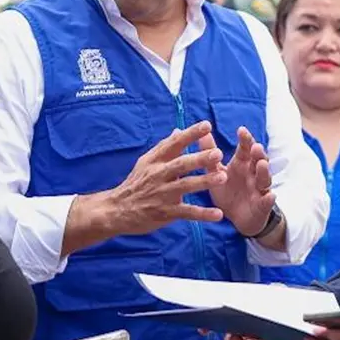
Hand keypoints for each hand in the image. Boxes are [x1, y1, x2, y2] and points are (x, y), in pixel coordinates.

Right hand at [108, 121, 227, 235]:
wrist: (117, 210)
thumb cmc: (136, 183)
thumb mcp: (146, 162)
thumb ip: (165, 147)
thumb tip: (179, 129)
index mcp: (156, 160)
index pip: (174, 144)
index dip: (190, 134)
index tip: (207, 125)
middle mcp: (159, 174)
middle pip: (181, 164)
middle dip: (200, 159)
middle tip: (218, 153)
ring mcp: (162, 194)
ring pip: (185, 186)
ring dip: (204, 182)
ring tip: (223, 178)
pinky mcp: (165, 212)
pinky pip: (187, 213)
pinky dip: (202, 214)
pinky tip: (218, 214)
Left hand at [200, 127, 274, 235]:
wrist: (237, 218)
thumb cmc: (228, 191)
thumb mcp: (217, 172)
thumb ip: (210, 153)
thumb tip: (201, 131)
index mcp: (242, 164)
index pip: (246, 149)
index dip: (245, 140)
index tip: (241, 130)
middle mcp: (253, 174)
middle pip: (259, 160)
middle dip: (258, 153)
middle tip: (255, 147)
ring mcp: (260, 189)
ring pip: (265, 178)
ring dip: (264, 171)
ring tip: (262, 164)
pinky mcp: (263, 206)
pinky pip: (267, 202)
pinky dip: (269, 199)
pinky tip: (270, 196)